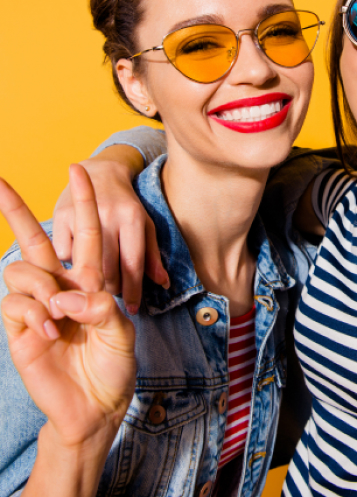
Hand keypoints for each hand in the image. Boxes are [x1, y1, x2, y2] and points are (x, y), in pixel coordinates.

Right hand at [1, 165, 136, 448]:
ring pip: (21, 270)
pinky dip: (35, 315)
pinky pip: (17, 304)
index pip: (85, 234)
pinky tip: (51, 335)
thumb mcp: (122, 332)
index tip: (77, 169)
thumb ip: (102, 309)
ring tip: (60, 317)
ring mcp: (37, 307)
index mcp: (91, 281)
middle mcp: (60, 287)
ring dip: (42, 287)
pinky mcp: (20, 328)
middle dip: (17, 210)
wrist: (95, 404)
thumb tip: (67, 296)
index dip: (82, 202)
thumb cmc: (113, 364)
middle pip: (34, 240)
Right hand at [53, 150, 167, 313]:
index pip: (133, 264)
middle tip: (113, 298)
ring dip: (90, 284)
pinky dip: (70, 266)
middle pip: (108, 269)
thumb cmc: (127, 205)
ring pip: (84, 266)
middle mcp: (109, 216)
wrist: (100, 172)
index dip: (134, 291)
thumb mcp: (145, 225)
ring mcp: (82, 215)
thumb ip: (153, 256)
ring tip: (96, 288)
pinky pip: (64, 256)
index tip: (133, 309)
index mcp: (134, 218)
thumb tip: (164, 284)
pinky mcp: (60, 216)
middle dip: (111, 290)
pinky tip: (76, 266)